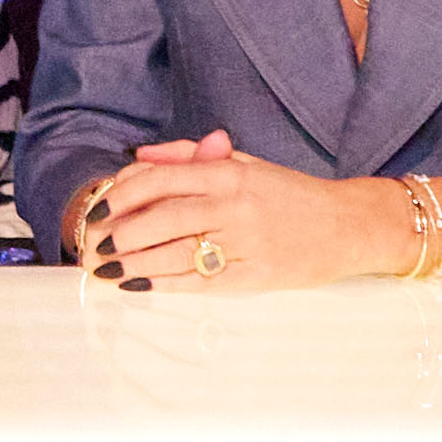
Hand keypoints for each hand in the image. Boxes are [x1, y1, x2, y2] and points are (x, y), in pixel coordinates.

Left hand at [84, 136, 376, 290]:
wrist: (348, 225)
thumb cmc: (291, 194)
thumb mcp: (245, 163)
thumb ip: (191, 156)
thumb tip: (140, 157)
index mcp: (230, 172)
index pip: (162, 179)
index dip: (123, 194)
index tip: (99, 207)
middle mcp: (235, 205)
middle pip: (162, 218)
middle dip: (120, 233)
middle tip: (93, 244)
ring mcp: (245, 242)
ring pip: (175, 252)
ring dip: (133, 262)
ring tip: (105, 268)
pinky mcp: (254, 276)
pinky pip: (200, 282)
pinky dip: (164, 284)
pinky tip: (138, 284)